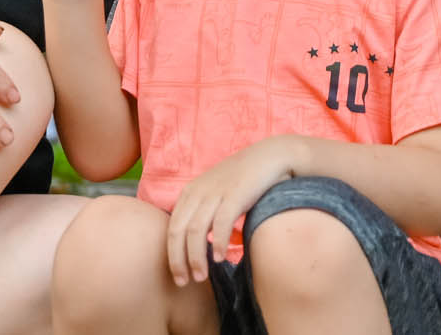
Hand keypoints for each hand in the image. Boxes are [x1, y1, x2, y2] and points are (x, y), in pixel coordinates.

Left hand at [165, 138, 299, 285]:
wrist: (269, 157)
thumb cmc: (243, 180)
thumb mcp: (215, 193)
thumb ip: (203, 213)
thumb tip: (196, 244)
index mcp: (190, 192)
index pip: (171, 229)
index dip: (172, 255)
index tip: (179, 276)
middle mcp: (198, 192)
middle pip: (178, 232)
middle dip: (178, 261)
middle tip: (184, 282)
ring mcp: (215, 192)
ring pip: (195, 230)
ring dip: (196, 257)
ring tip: (202, 276)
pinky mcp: (234, 193)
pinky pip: (220, 222)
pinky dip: (217, 242)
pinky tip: (220, 258)